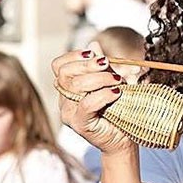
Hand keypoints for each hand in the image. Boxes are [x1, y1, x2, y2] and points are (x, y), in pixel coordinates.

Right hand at [52, 41, 134, 155]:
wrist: (124, 138)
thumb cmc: (118, 109)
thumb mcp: (113, 81)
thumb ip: (104, 65)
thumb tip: (94, 43)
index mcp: (69, 87)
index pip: (59, 65)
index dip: (74, 56)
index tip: (94, 54)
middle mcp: (64, 99)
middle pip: (65, 73)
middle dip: (89, 65)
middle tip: (109, 66)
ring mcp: (69, 113)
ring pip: (75, 86)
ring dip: (100, 78)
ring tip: (118, 81)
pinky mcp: (79, 124)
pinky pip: (87, 104)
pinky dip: (104, 95)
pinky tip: (117, 92)